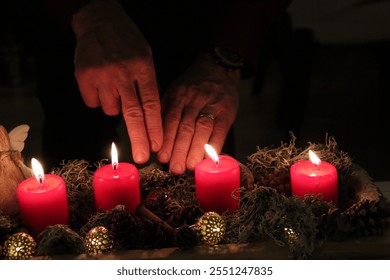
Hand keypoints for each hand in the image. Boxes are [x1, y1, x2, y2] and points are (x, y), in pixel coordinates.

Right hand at [71, 0, 162, 163]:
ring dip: (114, 105)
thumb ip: (149, 84)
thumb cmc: (127, 42)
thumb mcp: (146, 57)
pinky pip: (93, 102)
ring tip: (114, 85)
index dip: (155, 127)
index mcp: (143, 68)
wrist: (99, 20)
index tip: (158, 146)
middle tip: (142, 159)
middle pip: (132, 113)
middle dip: (139, 138)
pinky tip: (100, 82)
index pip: (152, 104)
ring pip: (110, 110)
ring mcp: (102, 75)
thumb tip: (152, 116)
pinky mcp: (83, 77)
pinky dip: (98, 98)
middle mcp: (123, 73)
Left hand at [157, 53, 240, 173]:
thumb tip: (154, 140)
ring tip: (190, 166)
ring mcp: (212, 104)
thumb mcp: (175, 91)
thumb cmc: (192, 86)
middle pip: (185, 126)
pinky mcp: (227, 110)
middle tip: (175, 167)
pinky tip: (208, 158)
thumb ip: (166, 112)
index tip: (162, 157)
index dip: (166, 139)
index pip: (170, 119)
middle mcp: (194, 99)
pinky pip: (220, 129)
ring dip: (195, 149)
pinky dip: (214, 144)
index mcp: (178, 95)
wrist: (217, 68)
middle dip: (179, 149)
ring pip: (202, 129)